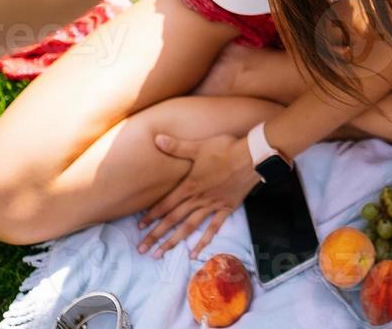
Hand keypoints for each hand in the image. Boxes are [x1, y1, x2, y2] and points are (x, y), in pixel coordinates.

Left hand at [136, 133, 259, 258]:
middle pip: (173, 219)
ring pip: (189, 227)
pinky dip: (204, 241)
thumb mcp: (198, 146)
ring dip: (174, 241)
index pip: (166, 204)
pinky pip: (213, 228)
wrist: (251, 157)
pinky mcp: (226, 208)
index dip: (152, 215)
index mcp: (190, 185)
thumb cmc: (225, 149)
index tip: (140, 227)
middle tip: (143, 249)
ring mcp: (212, 205)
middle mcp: (198, 199)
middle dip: (156, 235)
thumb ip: (177, 146)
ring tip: (161, 253)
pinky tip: (195, 253)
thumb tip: (157, 138)